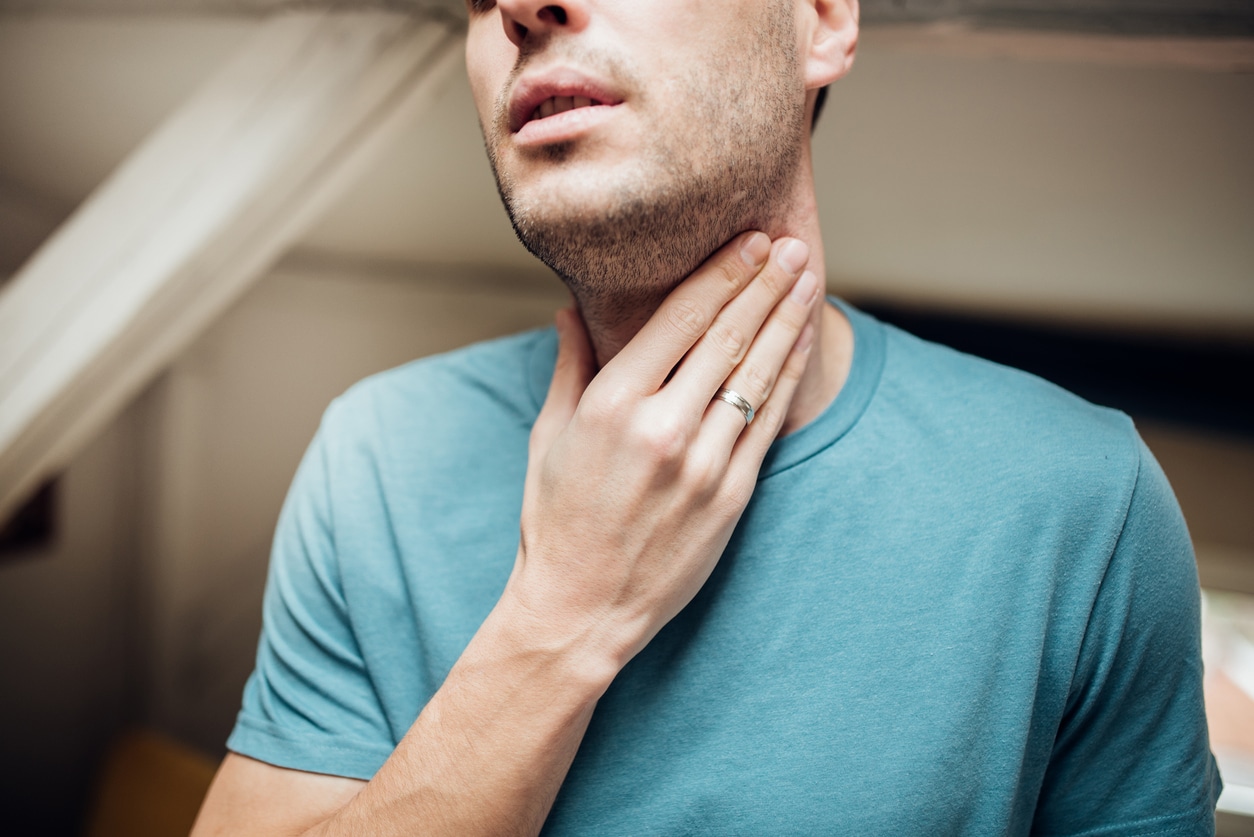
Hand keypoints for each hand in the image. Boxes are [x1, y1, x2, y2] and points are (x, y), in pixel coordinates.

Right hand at [507, 232, 820, 671]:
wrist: (581, 609)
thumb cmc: (555, 521)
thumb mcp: (548, 437)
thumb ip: (570, 367)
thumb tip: (570, 309)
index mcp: (611, 405)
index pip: (681, 318)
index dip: (722, 274)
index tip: (749, 240)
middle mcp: (662, 428)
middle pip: (728, 336)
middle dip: (765, 283)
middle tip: (793, 244)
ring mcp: (703, 463)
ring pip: (757, 374)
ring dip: (787, 319)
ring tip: (809, 278)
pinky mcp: (731, 496)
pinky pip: (768, 422)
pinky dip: (788, 375)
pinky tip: (801, 342)